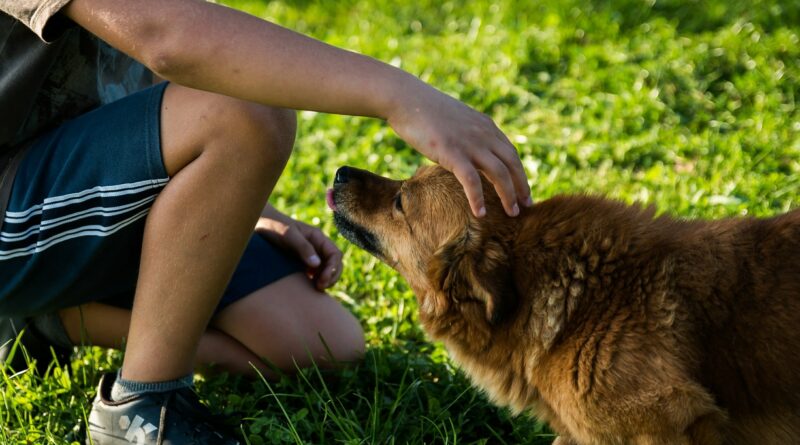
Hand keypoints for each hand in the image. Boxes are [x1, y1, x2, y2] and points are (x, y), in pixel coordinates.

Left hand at [255, 207, 342, 289]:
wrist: (258, 225)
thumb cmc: (273, 227)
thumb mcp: (288, 235)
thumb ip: (303, 248)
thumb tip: (317, 264)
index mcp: (317, 237)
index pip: (335, 254)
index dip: (333, 268)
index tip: (322, 280)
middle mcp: (317, 246)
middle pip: (335, 263)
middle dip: (332, 276)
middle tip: (320, 287)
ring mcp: (310, 255)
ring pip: (326, 270)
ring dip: (325, 280)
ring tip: (316, 289)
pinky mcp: (302, 262)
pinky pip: (315, 273)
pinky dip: (316, 281)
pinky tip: (308, 288)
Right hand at [387, 83, 530, 216]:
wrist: (406, 99)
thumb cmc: (424, 111)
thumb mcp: (455, 120)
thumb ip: (467, 134)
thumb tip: (467, 150)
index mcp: (485, 126)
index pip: (511, 153)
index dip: (519, 173)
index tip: (522, 190)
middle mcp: (483, 134)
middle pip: (512, 164)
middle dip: (521, 186)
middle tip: (526, 205)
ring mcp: (469, 143)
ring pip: (499, 174)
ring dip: (508, 196)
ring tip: (512, 214)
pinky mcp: (452, 153)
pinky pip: (472, 181)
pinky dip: (478, 199)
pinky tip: (480, 214)